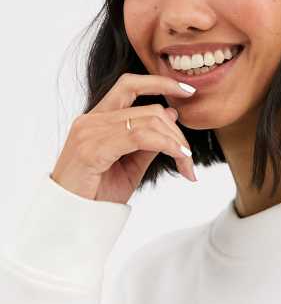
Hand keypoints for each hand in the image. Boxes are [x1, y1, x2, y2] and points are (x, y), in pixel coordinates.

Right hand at [50, 73, 197, 203]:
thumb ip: (148, 141)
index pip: (131, 85)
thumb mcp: (130, 165)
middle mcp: (91, 120)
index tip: (188, 91)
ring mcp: (89, 132)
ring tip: (187, 164)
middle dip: (177, 131)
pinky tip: (179, 157)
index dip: (161, 82)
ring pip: (149, 122)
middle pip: (149, 108)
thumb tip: (171, 114)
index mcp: (97, 118)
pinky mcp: (92, 149)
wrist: (69, 220)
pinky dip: (166, 145)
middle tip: (189, 156)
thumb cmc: (97, 195)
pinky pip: (140, 137)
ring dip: (176, 142)